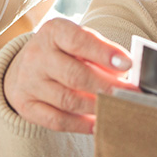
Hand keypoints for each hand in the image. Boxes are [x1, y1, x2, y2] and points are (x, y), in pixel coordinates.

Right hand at [3, 17, 136, 134]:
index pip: (78, 41)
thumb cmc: (63, 50)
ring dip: (97, 106)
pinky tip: (99, 123)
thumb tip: (125, 70)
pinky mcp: (26, 106)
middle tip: (130, 94)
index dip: (104, 53)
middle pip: (74, 75)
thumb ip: (100, 50)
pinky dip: (81, 124)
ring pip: (67, 100)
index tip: (128, 64)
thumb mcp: (78, 40)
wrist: (27, 64)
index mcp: (53, 32)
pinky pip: (57, 120)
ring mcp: (28, 82)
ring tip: (118, 108)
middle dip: (106, 86)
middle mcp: (37, 55)